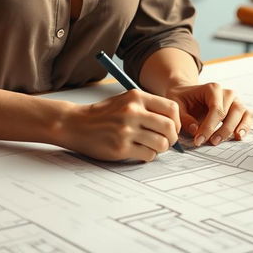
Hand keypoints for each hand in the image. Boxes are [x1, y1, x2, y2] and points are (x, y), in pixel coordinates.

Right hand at [60, 89, 180, 161]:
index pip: (171, 108)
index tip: (172, 128)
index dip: (176, 121)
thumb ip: (147, 107)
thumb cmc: (102, 114)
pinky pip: (148, 155)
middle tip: (166, 141)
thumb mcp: (124, 100)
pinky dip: (147, 155)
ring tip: (151, 146)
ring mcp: (126, 130)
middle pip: (170, 127)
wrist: (75, 123)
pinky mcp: (121, 147)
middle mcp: (132, 111)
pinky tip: (139, 151)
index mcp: (136, 97)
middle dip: (172, 138)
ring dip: (160, 148)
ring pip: (161, 144)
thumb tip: (173, 122)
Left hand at [166, 82, 252, 146]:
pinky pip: (248, 116)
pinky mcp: (240, 109)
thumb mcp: (176, 104)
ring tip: (223, 141)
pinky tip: (238, 136)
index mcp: (212, 88)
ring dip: (234, 129)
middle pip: (230, 111)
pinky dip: (246, 126)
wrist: (187, 94)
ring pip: (242, 113)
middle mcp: (227, 92)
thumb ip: (184, 117)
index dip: (209, 126)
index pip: (216, 108)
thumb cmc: (182, 98)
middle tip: (210, 142)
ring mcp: (235, 100)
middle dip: (221, 130)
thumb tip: (196, 130)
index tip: (199, 140)